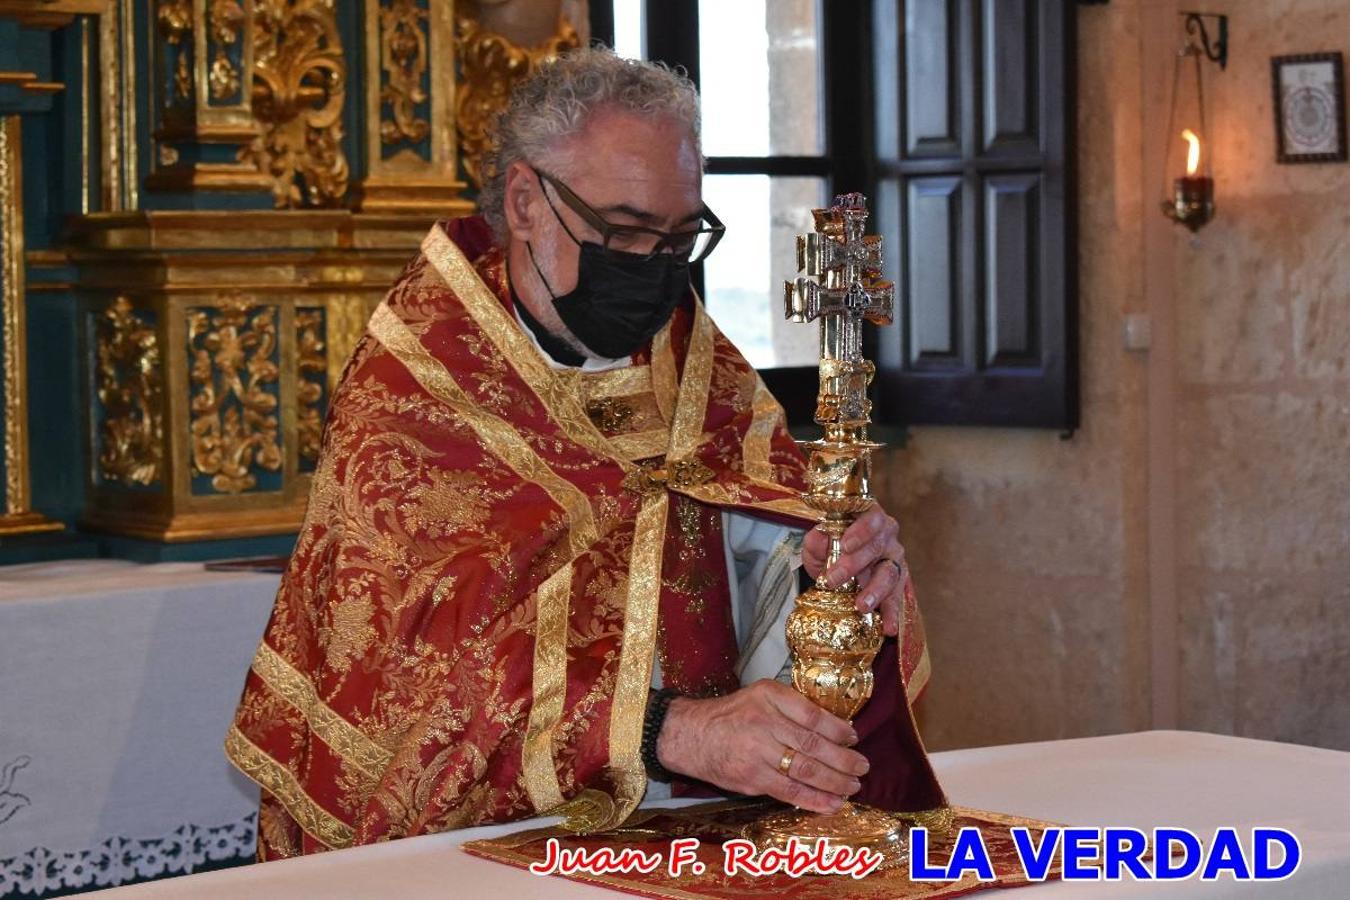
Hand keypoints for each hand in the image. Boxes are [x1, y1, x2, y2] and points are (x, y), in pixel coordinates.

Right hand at [655, 679, 868, 813]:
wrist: (690, 735)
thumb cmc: (731, 714)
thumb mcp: (759, 695)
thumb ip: (791, 707)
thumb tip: (834, 729)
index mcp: (769, 697)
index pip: (812, 715)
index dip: (838, 729)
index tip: (854, 737)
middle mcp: (764, 723)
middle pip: (813, 745)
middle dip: (843, 760)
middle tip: (862, 767)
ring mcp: (758, 753)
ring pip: (805, 770)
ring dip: (834, 782)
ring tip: (853, 787)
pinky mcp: (752, 779)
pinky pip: (789, 792)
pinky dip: (814, 800)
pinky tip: (832, 804)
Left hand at [801, 503, 906, 636]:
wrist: (839, 564)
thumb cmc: (829, 547)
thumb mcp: (817, 543)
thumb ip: (816, 540)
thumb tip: (820, 537)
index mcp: (868, 515)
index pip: (870, 518)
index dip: (860, 531)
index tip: (845, 545)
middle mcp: (887, 534)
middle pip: (876, 547)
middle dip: (854, 565)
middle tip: (833, 581)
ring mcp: (895, 557)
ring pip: (890, 572)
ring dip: (876, 591)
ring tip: (862, 606)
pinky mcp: (898, 580)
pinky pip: (898, 595)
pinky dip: (893, 611)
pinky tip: (889, 626)